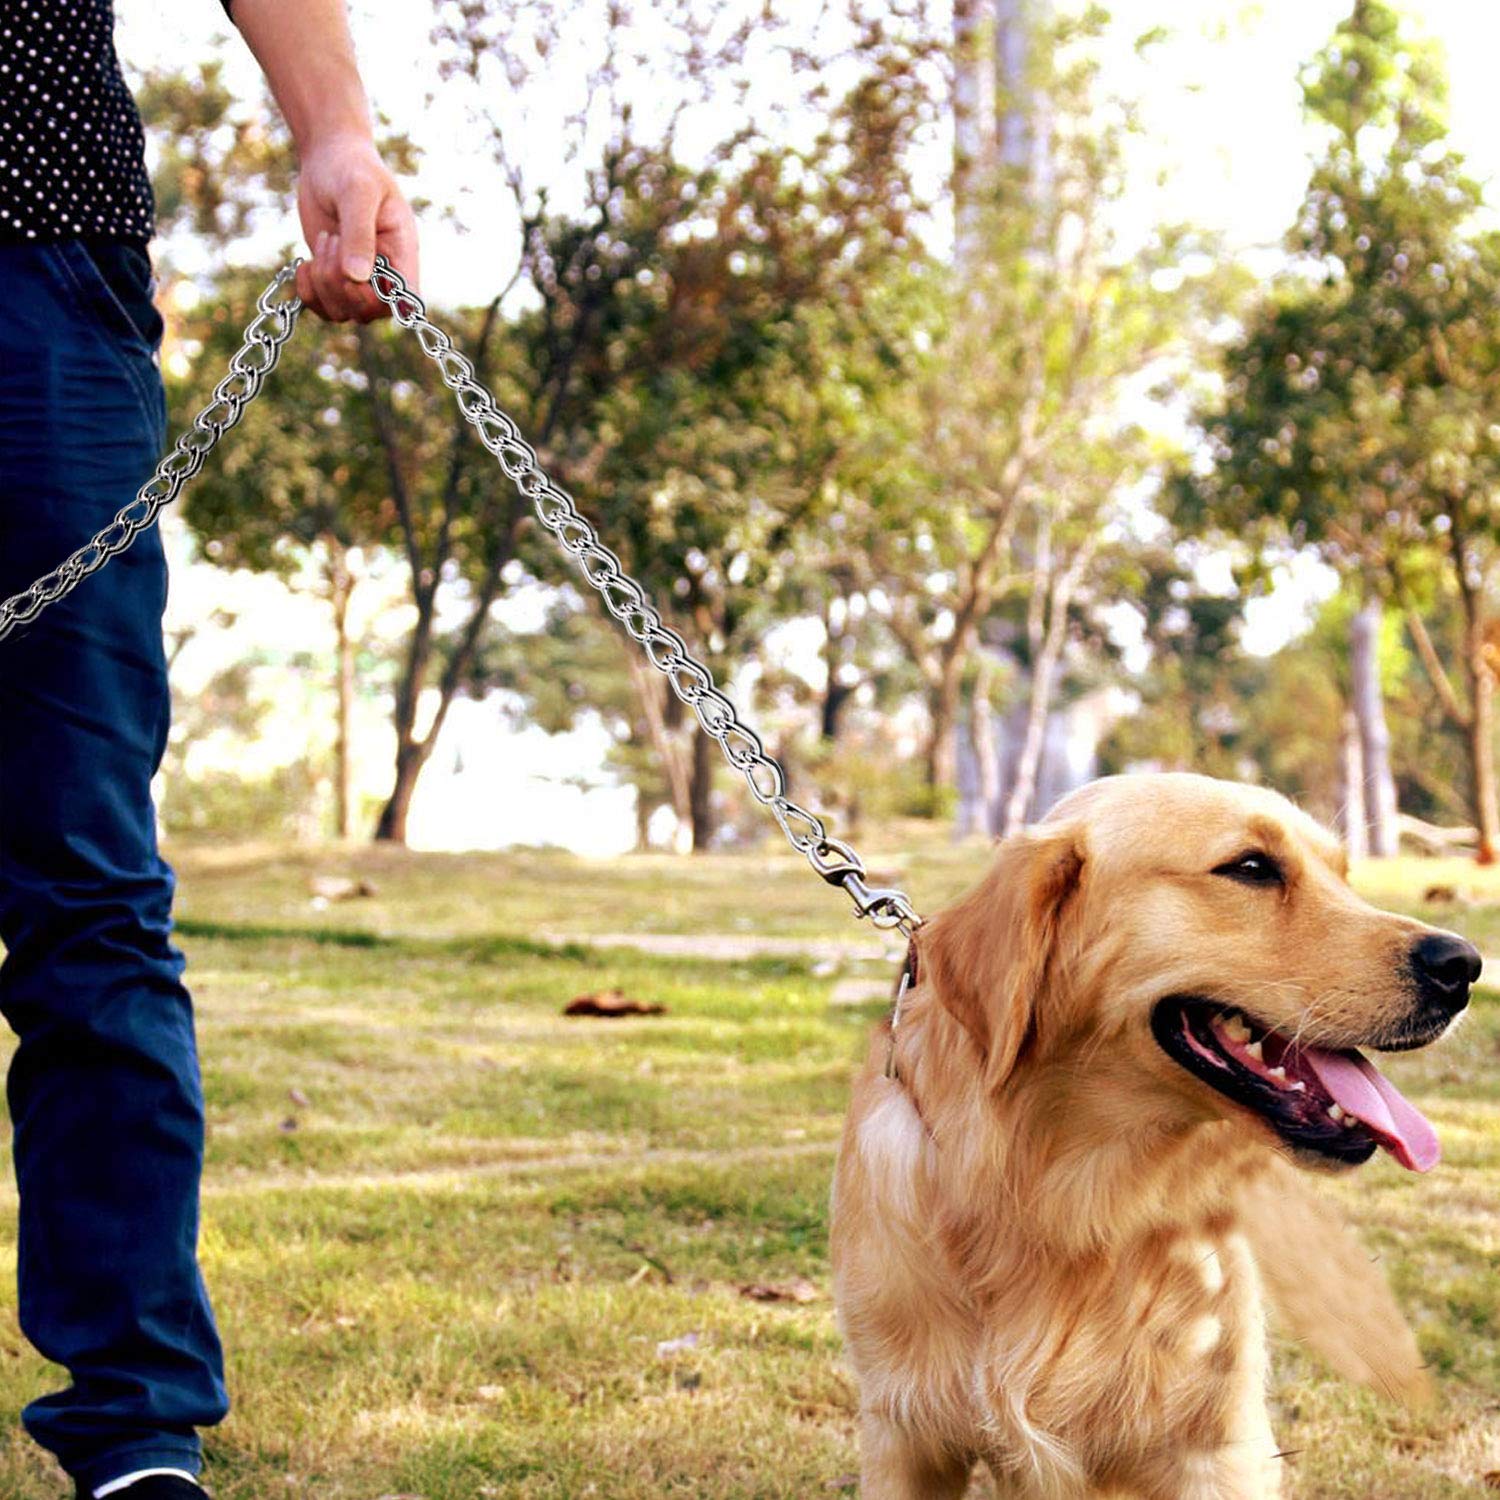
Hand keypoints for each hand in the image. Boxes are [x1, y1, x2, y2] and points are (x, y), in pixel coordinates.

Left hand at [294, 133, 418, 322]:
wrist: (330, 158)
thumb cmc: (352, 167)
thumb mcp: (358, 192)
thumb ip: (359, 233)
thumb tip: (356, 277)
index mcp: (403, 254)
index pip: (406, 300)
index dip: (383, 302)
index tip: (359, 277)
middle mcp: (384, 273)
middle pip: (369, 311)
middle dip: (341, 284)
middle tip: (331, 240)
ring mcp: (358, 279)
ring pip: (343, 312)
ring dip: (323, 283)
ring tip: (324, 240)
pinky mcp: (334, 278)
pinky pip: (322, 308)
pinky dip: (308, 292)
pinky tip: (304, 262)